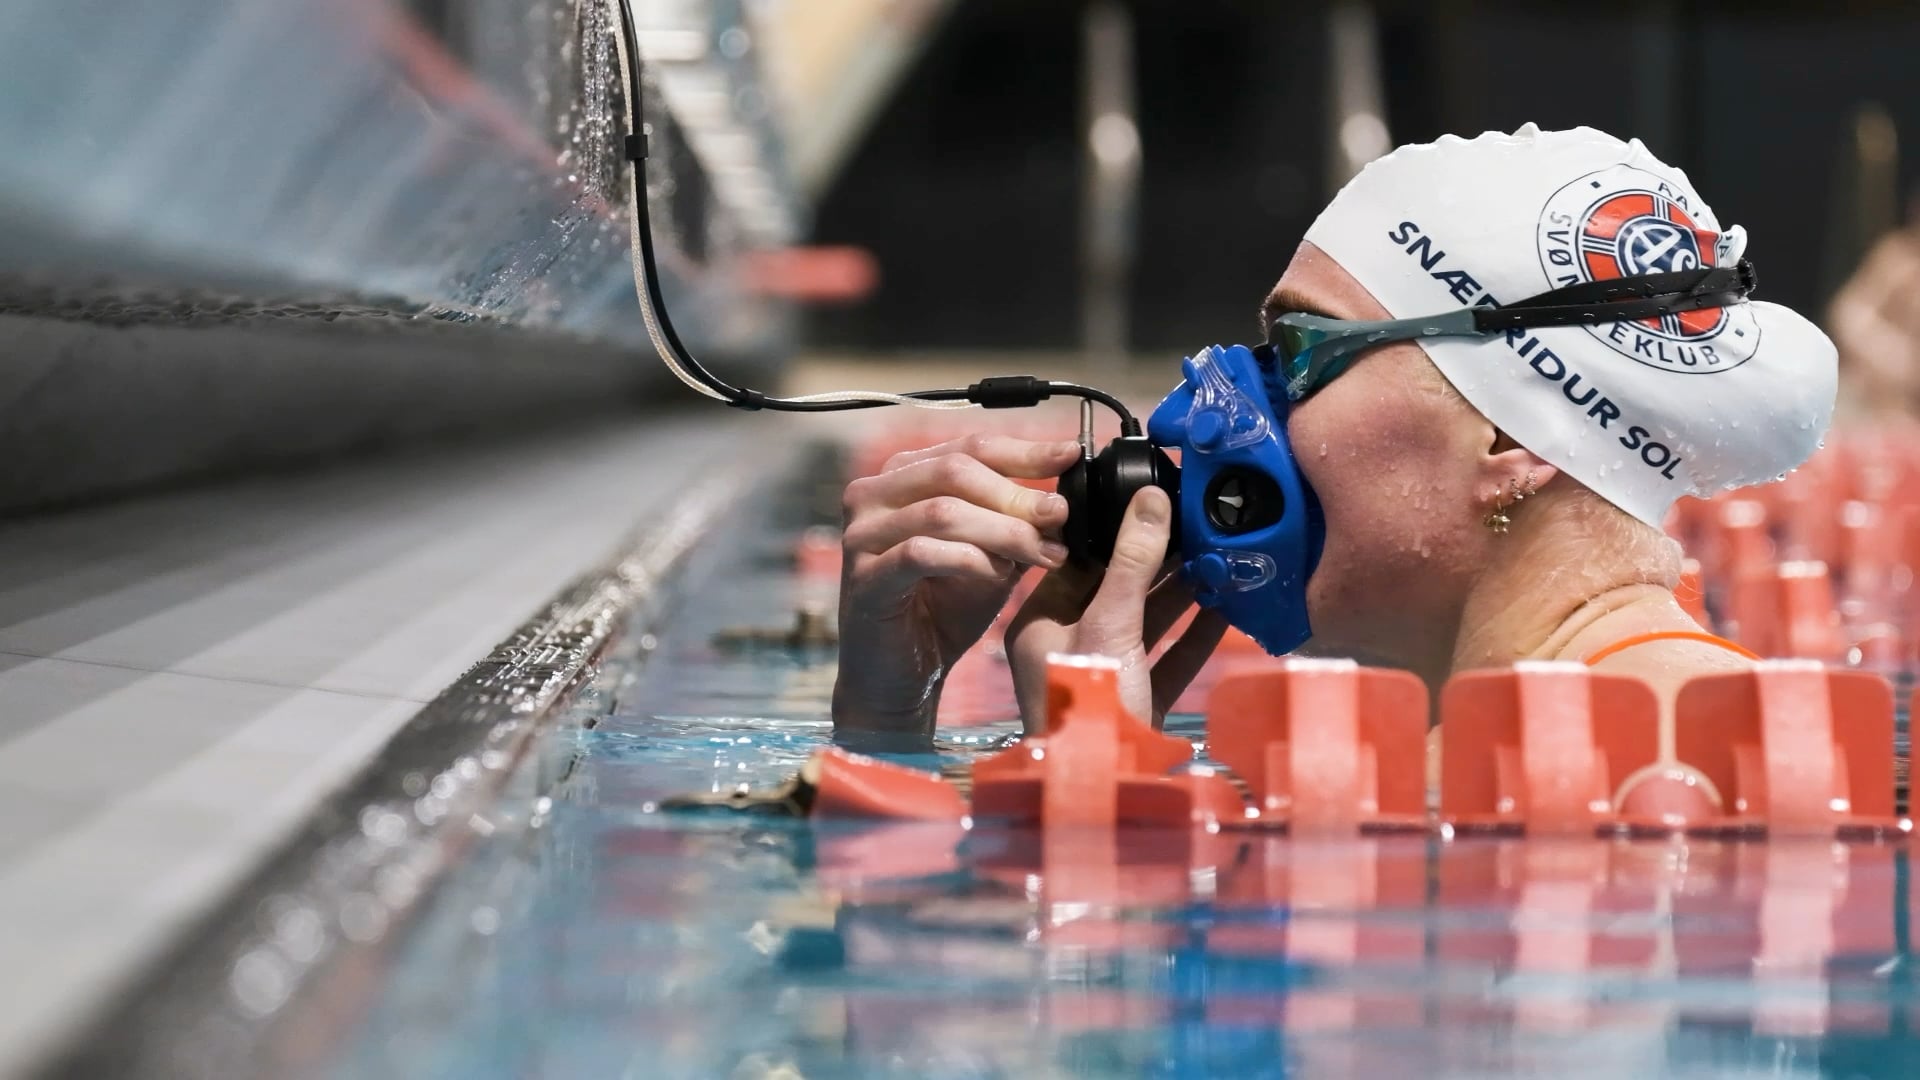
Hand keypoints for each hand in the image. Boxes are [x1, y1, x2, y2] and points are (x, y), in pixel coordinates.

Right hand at [833, 434, 1080, 738]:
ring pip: (942, 511)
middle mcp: (873, 495)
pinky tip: (999, 575)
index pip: (969, 448)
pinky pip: (921, 554)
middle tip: (1060, 516)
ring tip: (1043, 553)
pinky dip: (969, 561)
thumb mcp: (991, 557)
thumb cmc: (943, 610)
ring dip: (1003, 530)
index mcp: (903, 477)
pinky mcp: (863, 577)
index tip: (1069, 456)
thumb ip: (1017, 523)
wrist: (902, 675)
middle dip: (1016, 494)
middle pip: (955, 471)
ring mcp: (862, 535)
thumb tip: (1064, 494)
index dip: (1024, 452)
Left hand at [1005, 486, 1226, 731]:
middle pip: (1116, 590)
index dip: (1112, 530)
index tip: (1147, 500)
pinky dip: (1197, 632)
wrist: (1109, 791)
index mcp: (1040, 625)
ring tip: (1219, 554)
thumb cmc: (1091, 708)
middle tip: (1195, 523)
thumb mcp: (1111, 624)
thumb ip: (1132, 561)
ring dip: (1183, 592)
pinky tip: (1228, 604)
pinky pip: (1170, 658)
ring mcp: (1106, 677)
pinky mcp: (1139, 704)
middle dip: (1158, 560)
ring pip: (1147, 622)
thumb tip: (1150, 497)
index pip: (1075, 562)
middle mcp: (1068, 648)